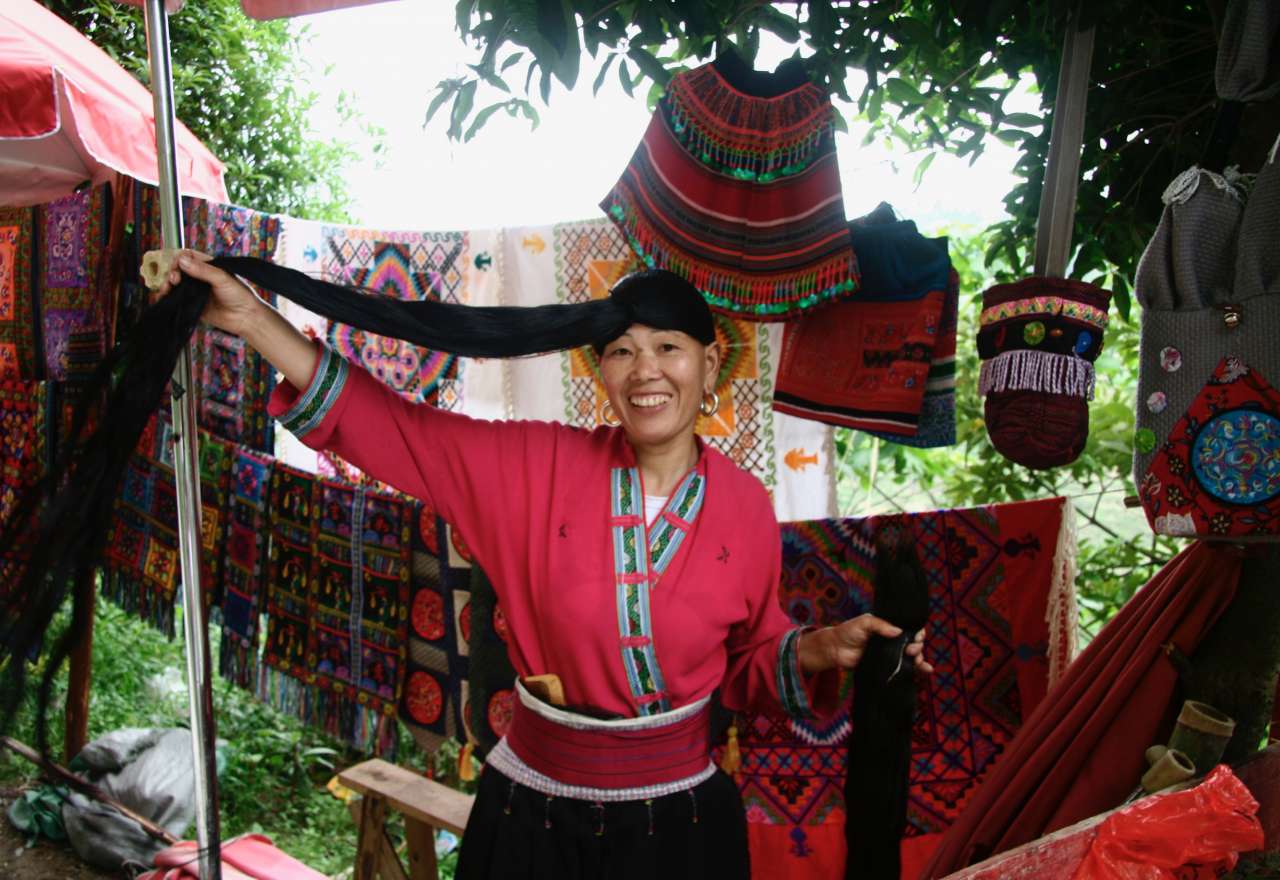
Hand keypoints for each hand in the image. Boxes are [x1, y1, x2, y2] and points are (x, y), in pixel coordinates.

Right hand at [148, 249, 262, 336]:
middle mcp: (200, 277)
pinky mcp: (192, 305)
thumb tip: (182, 261)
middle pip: (178, 269)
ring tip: (167, 289)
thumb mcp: (222, 278)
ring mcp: (195, 291)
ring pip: (175, 284)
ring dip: (167, 284)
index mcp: (208, 266)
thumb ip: (203, 270)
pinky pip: (176, 299)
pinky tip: (163, 297)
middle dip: (171, 272)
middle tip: (174, 280)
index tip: (176, 266)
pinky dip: (168, 297)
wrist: (246, 318)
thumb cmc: (240, 295)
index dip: (179, 259)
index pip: (188, 256)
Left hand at [799, 614, 933, 675]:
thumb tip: (898, 631)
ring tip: (917, 660)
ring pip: (913, 656)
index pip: (910, 628)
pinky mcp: (888, 667)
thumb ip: (880, 625)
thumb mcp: (864, 622)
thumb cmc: (848, 632)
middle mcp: (893, 640)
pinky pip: (905, 668)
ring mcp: (891, 654)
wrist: (836, 650)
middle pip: (914, 643)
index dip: (917, 632)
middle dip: (917, 646)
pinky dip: (918, 670)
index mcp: (889, 627)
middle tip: (910, 650)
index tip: (916, 636)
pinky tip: (927, 670)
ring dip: (920, 658)